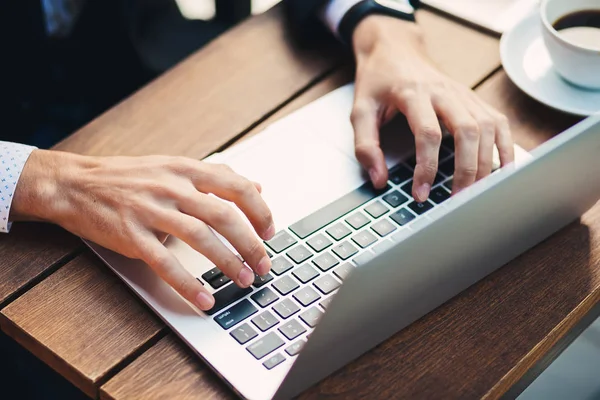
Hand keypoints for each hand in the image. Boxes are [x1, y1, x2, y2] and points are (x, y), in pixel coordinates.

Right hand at [11, 150, 274, 310]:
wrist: (75, 184)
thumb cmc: (127, 177)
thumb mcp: (174, 166)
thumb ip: (215, 176)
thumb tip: (256, 186)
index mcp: (186, 169)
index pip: (236, 186)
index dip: (259, 210)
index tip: (270, 232)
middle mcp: (172, 187)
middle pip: (224, 216)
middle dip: (250, 244)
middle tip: (264, 264)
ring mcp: (152, 211)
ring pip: (200, 238)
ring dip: (227, 263)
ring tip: (243, 280)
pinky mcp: (132, 235)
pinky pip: (166, 264)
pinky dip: (188, 284)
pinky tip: (204, 299)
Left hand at [350, 15, 513, 200]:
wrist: (396, 49)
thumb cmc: (378, 81)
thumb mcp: (360, 110)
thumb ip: (365, 145)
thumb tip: (379, 180)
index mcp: (414, 93)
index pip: (428, 133)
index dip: (426, 167)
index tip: (420, 193)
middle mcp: (444, 91)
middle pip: (467, 131)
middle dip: (465, 170)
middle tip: (455, 200)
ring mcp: (463, 93)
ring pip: (487, 128)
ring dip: (485, 164)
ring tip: (473, 193)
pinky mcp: (473, 98)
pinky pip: (498, 122)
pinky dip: (504, 147)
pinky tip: (502, 170)